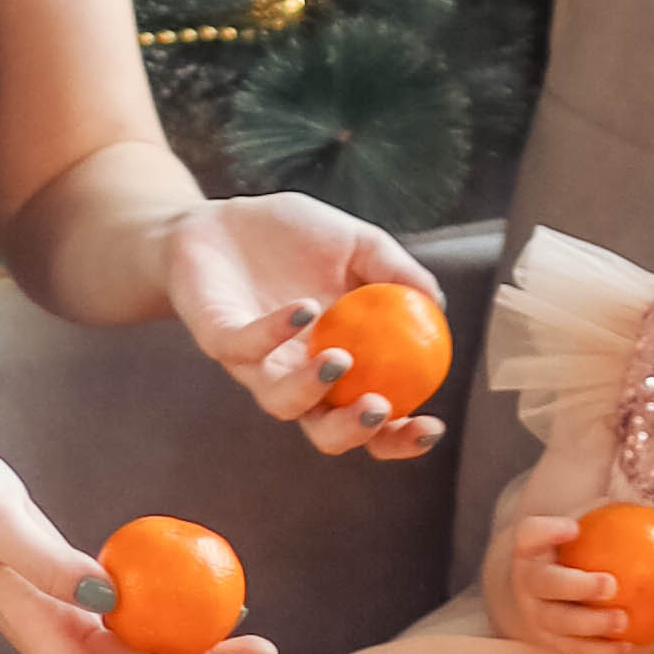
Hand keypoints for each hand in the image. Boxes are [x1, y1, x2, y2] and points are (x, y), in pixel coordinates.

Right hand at [0, 441, 277, 653]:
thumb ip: (48, 560)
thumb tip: (108, 596)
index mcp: (34, 632)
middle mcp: (54, 636)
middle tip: (262, 651)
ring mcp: (65, 618)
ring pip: (138, 652)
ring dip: (194, 648)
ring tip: (248, 631)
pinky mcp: (73, 593)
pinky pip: (130, 618)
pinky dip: (170, 614)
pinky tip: (206, 594)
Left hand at [161, 196, 445, 462]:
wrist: (218, 219)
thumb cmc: (291, 237)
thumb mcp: (355, 242)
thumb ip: (394, 270)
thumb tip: (435, 304)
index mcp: (338, 363)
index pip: (372, 417)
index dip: (401, 435)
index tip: (432, 425)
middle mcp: (296, 376)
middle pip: (326, 432)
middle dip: (354, 431)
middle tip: (380, 406)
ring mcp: (255, 363)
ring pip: (280, 402)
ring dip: (311, 388)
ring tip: (339, 358)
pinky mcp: (218, 337)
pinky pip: (244, 347)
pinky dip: (274, 333)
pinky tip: (304, 308)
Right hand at [506, 512, 627, 653]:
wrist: (534, 593)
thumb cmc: (570, 553)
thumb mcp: (580, 532)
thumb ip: (607, 521)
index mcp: (531, 549)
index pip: (530, 534)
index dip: (548, 531)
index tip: (575, 528)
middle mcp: (526, 581)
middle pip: (545, 583)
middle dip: (577, 586)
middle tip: (611, 585)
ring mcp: (533, 614)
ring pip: (558, 622)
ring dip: (591, 624)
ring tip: (623, 620)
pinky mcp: (546, 641)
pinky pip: (572, 648)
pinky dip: (598, 650)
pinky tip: (627, 647)